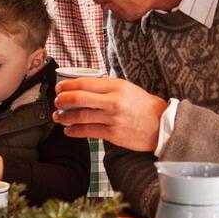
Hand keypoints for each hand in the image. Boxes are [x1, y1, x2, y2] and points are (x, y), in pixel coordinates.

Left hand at [53, 77, 169, 152]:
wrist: (162, 125)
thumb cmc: (144, 106)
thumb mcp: (127, 88)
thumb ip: (107, 87)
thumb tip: (84, 87)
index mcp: (116, 86)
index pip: (85, 83)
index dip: (68, 85)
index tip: (59, 87)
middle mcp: (113, 101)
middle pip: (79, 98)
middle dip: (62, 100)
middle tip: (56, 101)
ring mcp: (113, 119)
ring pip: (81, 116)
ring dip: (65, 116)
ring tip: (57, 116)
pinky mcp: (113, 134)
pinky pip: (88, 132)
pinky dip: (75, 131)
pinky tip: (68, 130)